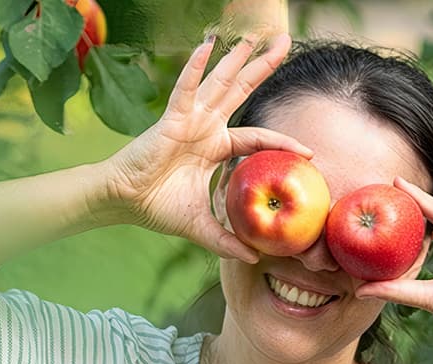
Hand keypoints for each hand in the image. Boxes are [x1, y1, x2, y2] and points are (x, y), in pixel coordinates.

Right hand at [100, 33, 309, 261]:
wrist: (124, 201)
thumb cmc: (157, 209)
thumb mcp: (202, 228)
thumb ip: (228, 241)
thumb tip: (255, 259)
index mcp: (214, 148)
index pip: (256, 138)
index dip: (281, 142)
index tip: (308, 152)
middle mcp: (205, 127)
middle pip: (240, 92)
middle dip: (262, 67)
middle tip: (285, 42)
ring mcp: (189, 119)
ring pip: (219, 83)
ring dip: (236, 58)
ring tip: (253, 35)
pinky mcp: (171, 119)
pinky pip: (186, 88)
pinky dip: (196, 67)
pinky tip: (208, 45)